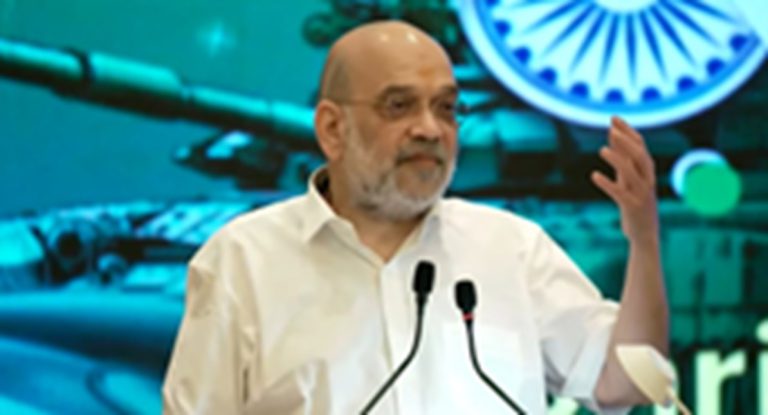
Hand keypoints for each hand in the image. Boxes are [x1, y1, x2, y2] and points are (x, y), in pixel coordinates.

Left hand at [591, 116, 658, 243]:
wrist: (644, 233)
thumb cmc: (634, 202)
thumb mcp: (628, 178)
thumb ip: (622, 158)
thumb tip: (612, 135)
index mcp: (647, 171)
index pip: (640, 145)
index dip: (627, 131)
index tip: (613, 118)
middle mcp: (648, 180)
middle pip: (640, 156)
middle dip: (626, 141)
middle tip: (611, 130)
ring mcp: (642, 194)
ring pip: (632, 173)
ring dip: (617, 159)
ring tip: (602, 150)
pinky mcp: (633, 207)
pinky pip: (620, 193)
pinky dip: (607, 183)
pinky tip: (594, 176)